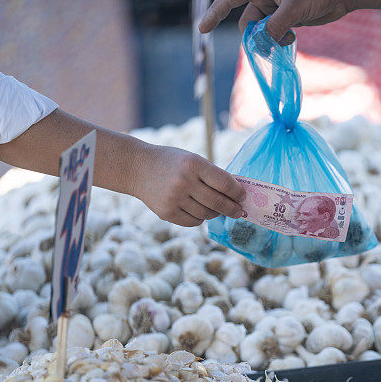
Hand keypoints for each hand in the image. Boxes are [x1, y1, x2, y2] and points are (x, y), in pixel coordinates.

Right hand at [0, 109, 245, 227]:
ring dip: (215, 213)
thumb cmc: (171, 162)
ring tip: (217, 209)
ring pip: (207, 214)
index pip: (225, 183)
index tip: (243, 197)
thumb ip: (213, 175)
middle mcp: (184, 181)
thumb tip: (237, 195)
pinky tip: (199, 211)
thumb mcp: (192, 159)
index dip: (238, 193)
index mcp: (194, 164)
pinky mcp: (167, 212)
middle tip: (239, 212)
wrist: (137, 168)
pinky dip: (200, 218)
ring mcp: (174, 198)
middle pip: (218, 202)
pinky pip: (193, 221)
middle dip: (232, 208)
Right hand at [198, 0, 350, 43]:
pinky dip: (278, 40)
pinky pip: (272, 34)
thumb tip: (261, 43)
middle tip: (266, 47)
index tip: (203, 29)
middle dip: (254, 36)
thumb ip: (275, 25)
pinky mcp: (284, 18)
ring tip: (285, 41)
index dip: (216, 12)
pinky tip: (290, 40)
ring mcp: (274, 7)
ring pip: (260, 30)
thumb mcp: (293, 8)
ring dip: (268, 41)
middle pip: (247, 21)